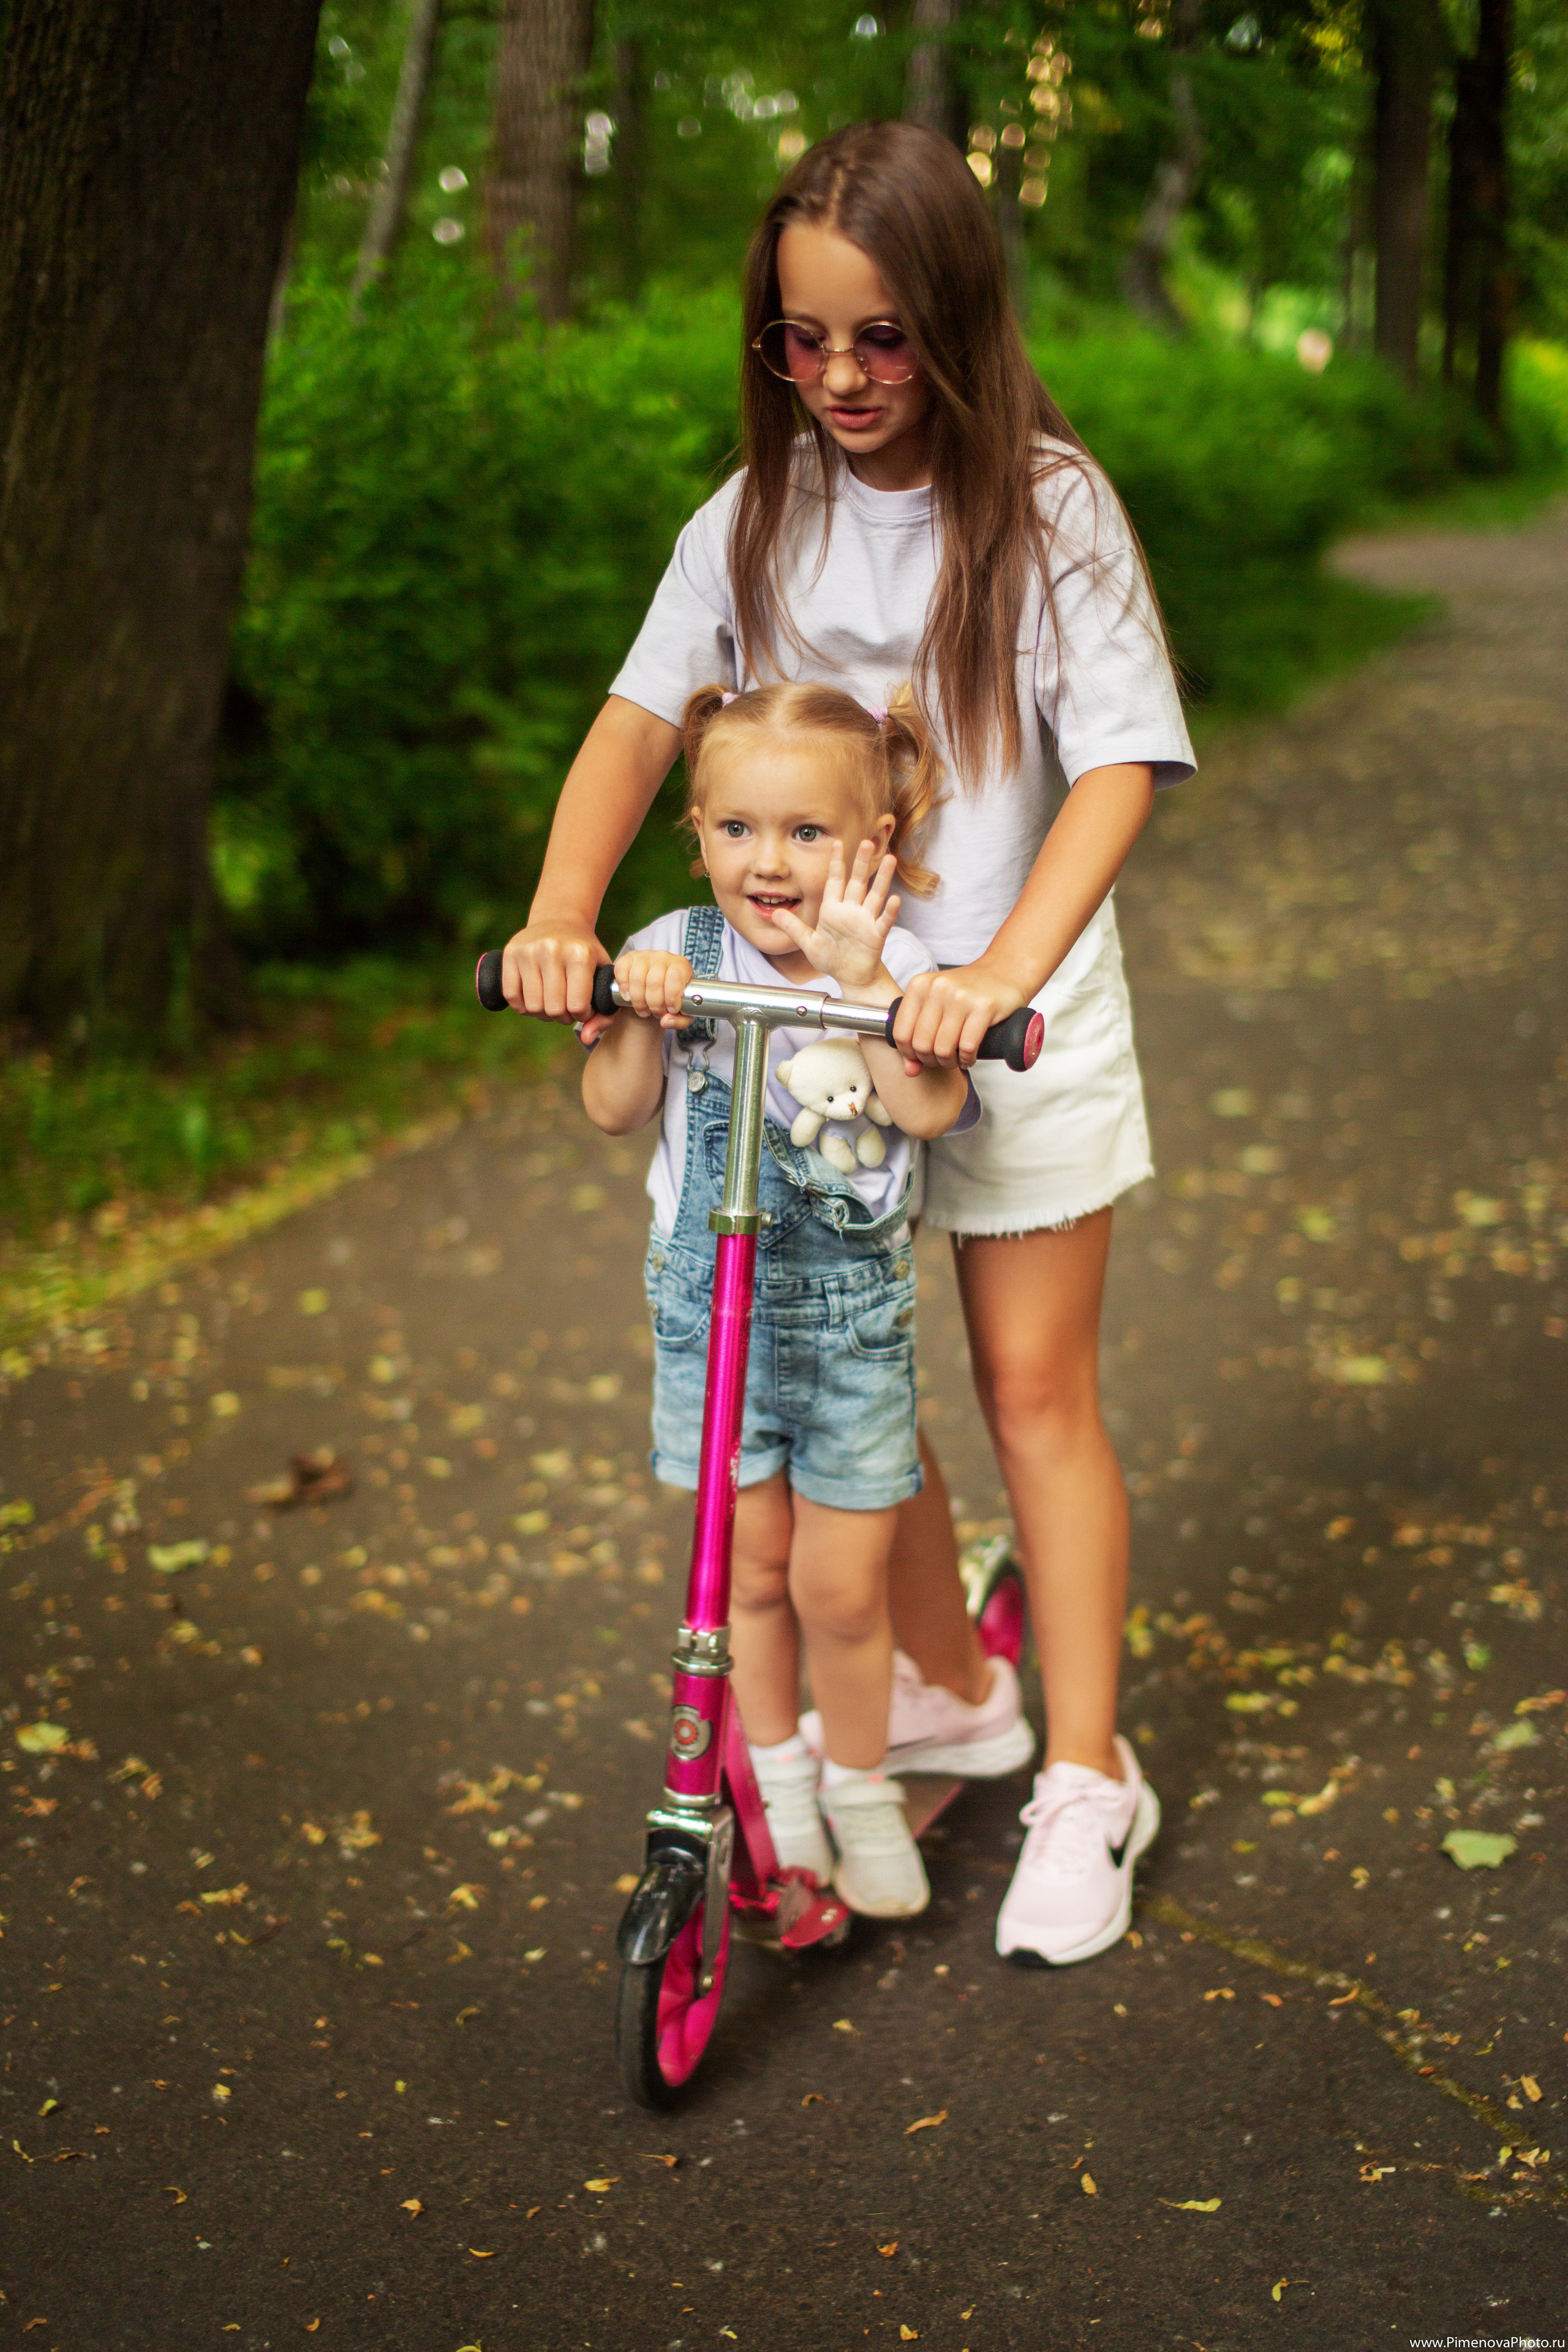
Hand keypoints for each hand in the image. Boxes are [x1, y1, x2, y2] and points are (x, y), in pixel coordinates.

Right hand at [502, 915, 607, 1021]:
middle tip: (567, 1009)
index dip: (582, 1015)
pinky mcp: (510, 953)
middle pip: (553, 1008)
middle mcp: (553, 950)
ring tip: (552, 1003)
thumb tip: (586, 1038)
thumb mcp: (602, 975)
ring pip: (532, 1006)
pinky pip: (512, 996)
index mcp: (580, 954)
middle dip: (563, 1017)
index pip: (576, 1005)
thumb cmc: (585, 954)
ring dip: (543, 1013)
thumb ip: (605, 1011)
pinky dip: (523, 1006)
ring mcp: (529, 951)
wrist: (560, 920)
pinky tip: (535, 998)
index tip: (583, 1008)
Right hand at [613, 948, 694, 1027]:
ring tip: (643, 1010)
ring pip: (637, 978)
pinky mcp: (629, 958)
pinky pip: (622, 970)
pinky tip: (628, 997)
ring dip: (638, 1000)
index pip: (676, 977)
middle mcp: (663, 957)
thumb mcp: (683, 1013)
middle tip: (656, 1013)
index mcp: (681, 965)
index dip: (672, 997)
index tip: (671, 1009)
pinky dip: (623, 987)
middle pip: (655, 981)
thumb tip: (665, 1021)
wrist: (656, 993)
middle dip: (654, 1004)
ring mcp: (645, 956)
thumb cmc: (672, 1000)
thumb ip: (680, 1021)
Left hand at [770, 839, 899, 992]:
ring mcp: (865, 921)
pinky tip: (894, 899)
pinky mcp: (876, 935)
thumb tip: (774, 913)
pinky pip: (884, 921)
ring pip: (875, 895)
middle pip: (857, 882)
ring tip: (890, 859)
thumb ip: (793, 927)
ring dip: (882, 878)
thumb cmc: (832, 958)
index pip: (834, 880)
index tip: (836, 842)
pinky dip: (890, 911)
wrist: (850, 977)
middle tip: (866, 842)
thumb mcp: (808, 943)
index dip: (835, 862)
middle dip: (860, 862)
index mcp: (833, 909)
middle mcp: (851, 911)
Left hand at [891, 958, 1027, 1069]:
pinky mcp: (984, 1006)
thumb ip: (917, 1036)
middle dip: (931, 1060)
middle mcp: (937, 988)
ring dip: (950, 1062)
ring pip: (943, 1049)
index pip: (900, 1033)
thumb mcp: (936, 1006)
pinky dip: (968, 1059)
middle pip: (921, 1044)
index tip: (922, 1056)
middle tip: (943, 1059)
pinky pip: (967, 1047)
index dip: (910, 1054)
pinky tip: (970, 1057)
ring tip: (956, 1059)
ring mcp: (961, 996)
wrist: (1005, 971)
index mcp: (919, 985)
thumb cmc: (967, 992)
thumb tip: (910, 1071)